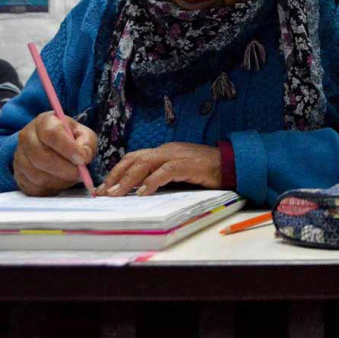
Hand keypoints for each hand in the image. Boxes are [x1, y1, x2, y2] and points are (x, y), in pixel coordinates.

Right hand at [13, 111, 97, 196]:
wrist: (55, 147)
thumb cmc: (72, 139)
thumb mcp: (84, 135)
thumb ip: (87, 143)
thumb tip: (84, 156)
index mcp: (44, 122)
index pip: (51, 134)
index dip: (68, 148)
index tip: (82, 159)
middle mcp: (26, 137)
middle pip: (41, 157)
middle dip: (64, 168)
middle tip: (80, 173)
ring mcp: (19, 156)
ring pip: (36, 174)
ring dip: (58, 180)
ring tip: (72, 177)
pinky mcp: (18, 174)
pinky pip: (33, 186)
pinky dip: (50, 188)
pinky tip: (61, 182)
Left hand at [97, 143, 220, 196]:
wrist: (230, 164)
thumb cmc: (205, 171)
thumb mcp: (178, 172)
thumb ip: (161, 176)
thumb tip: (138, 190)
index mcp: (163, 151)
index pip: (133, 158)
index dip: (116, 172)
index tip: (103, 188)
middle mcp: (166, 150)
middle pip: (134, 159)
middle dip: (115, 175)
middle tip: (103, 193)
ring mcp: (176, 155)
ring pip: (145, 163)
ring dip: (127, 179)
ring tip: (115, 194)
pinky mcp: (187, 164)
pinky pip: (165, 171)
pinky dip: (151, 182)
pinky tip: (143, 192)